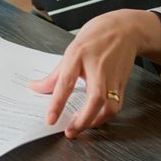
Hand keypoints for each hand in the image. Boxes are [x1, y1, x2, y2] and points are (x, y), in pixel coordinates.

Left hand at [29, 9, 160, 138]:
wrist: (125, 29)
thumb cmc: (96, 37)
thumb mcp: (71, 51)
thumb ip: (54, 74)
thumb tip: (35, 88)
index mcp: (79, 55)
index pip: (66, 82)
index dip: (57, 103)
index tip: (50, 119)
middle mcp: (98, 67)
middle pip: (95, 98)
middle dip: (83, 119)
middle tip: (70, 131)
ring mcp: (113, 76)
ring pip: (110, 105)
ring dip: (96, 120)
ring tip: (80, 126)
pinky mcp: (123, 83)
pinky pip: (116, 105)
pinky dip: (104, 115)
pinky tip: (93, 118)